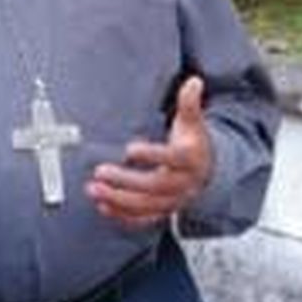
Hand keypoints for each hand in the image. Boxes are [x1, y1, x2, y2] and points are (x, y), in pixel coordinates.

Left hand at [88, 76, 212, 229]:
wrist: (206, 172)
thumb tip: (194, 82)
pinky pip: (142, 219)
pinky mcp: (162, 211)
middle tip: (101, 172)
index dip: (153, 155)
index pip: (173, 159)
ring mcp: (172, 201)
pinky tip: (103, 206)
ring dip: (118, 200)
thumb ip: (190, 103)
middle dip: (126, 181)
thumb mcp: (193, 122)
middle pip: (154, 186)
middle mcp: (183, 184)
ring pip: (146, 205)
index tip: (130, 149)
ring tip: (94, 189)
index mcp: (190, 159)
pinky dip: (122, 216)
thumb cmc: (193, 144)